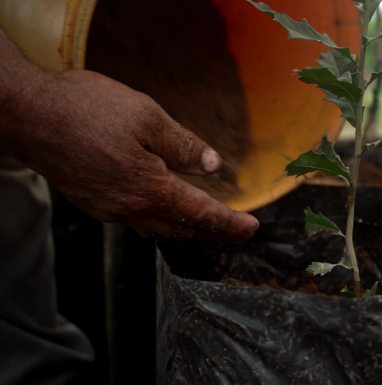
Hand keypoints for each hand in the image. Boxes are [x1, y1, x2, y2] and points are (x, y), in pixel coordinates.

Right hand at [6, 69, 257, 241]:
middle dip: (214, 232)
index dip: (230, 223)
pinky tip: (166, 211)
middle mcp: (129, 208)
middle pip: (182, 229)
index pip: (201, 214)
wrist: (27, 113)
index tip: (252, 228)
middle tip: (238, 232)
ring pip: (158, 228)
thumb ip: (185, 146)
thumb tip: (215, 167)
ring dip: (187, 230)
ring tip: (208, 225)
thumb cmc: (87, 109)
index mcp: (149, 189)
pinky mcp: (93, 201)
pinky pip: (136, 220)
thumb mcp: (148, 118)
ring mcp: (108, 209)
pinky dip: (160, 220)